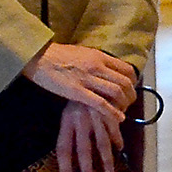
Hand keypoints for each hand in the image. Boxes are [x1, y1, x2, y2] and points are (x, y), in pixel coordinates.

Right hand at [23, 42, 137, 119]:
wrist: (38, 57)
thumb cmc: (58, 56)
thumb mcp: (82, 53)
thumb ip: (96, 61)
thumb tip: (107, 70)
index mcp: (99, 56)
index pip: (127, 69)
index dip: (133, 82)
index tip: (130, 89)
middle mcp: (97, 66)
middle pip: (125, 82)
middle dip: (131, 95)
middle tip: (129, 103)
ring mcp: (87, 79)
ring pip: (117, 92)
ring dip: (124, 104)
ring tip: (124, 111)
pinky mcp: (77, 91)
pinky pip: (100, 103)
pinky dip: (112, 112)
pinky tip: (118, 118)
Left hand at [54, 97, 122, 171]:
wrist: (88, 70)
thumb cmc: (75, 94)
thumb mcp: (68, 111)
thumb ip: (71, 130)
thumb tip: (72, 154)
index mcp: (67, 122)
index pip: (64, 149)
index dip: (66, 167)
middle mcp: (81, 121)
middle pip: (83, 151)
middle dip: (86, 171)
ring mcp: (96, 117)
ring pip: (102, 144)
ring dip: (106, 162)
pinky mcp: (108, 112)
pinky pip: (114, 131)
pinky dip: (117, 141)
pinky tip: (120, 149)